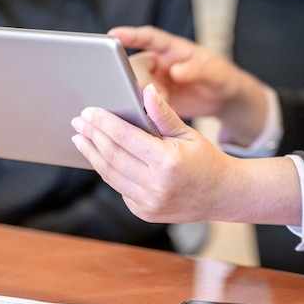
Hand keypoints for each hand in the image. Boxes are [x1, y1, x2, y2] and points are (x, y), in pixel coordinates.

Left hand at [71, 84, 301, 225]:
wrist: (224, 195)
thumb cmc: (207, 160)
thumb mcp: (187, 133)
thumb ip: (163, 114)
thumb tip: (145, 91)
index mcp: (167, 162)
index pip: (125, 138)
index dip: (104, 123)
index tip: (89, 112)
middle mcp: (155, 185)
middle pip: (112, 156)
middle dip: (92, 136)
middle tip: (79, 122)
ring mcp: (148, 203)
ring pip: (109, 174)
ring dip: (92, 154)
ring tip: (80, 138)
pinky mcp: (144, 212)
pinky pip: (119, 187)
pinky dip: (106, 169)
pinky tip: (98, 155)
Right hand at [113, 26, 269, 145]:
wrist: (224, 100)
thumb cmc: (222, 78)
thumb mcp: (215, 72)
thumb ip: (197, 70)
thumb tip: (176, 71)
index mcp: (172, 49)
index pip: (149, 38)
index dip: (130, 35)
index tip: (113, 35)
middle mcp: (159, 64)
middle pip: (135, 66)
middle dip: (135, 79)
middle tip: (145, 94)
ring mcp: (155, 82)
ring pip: (134, 86)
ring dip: (138, 97)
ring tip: (154, 107)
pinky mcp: (155, 101)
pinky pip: (141, 104)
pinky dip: (141, 110)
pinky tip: (150, 117)